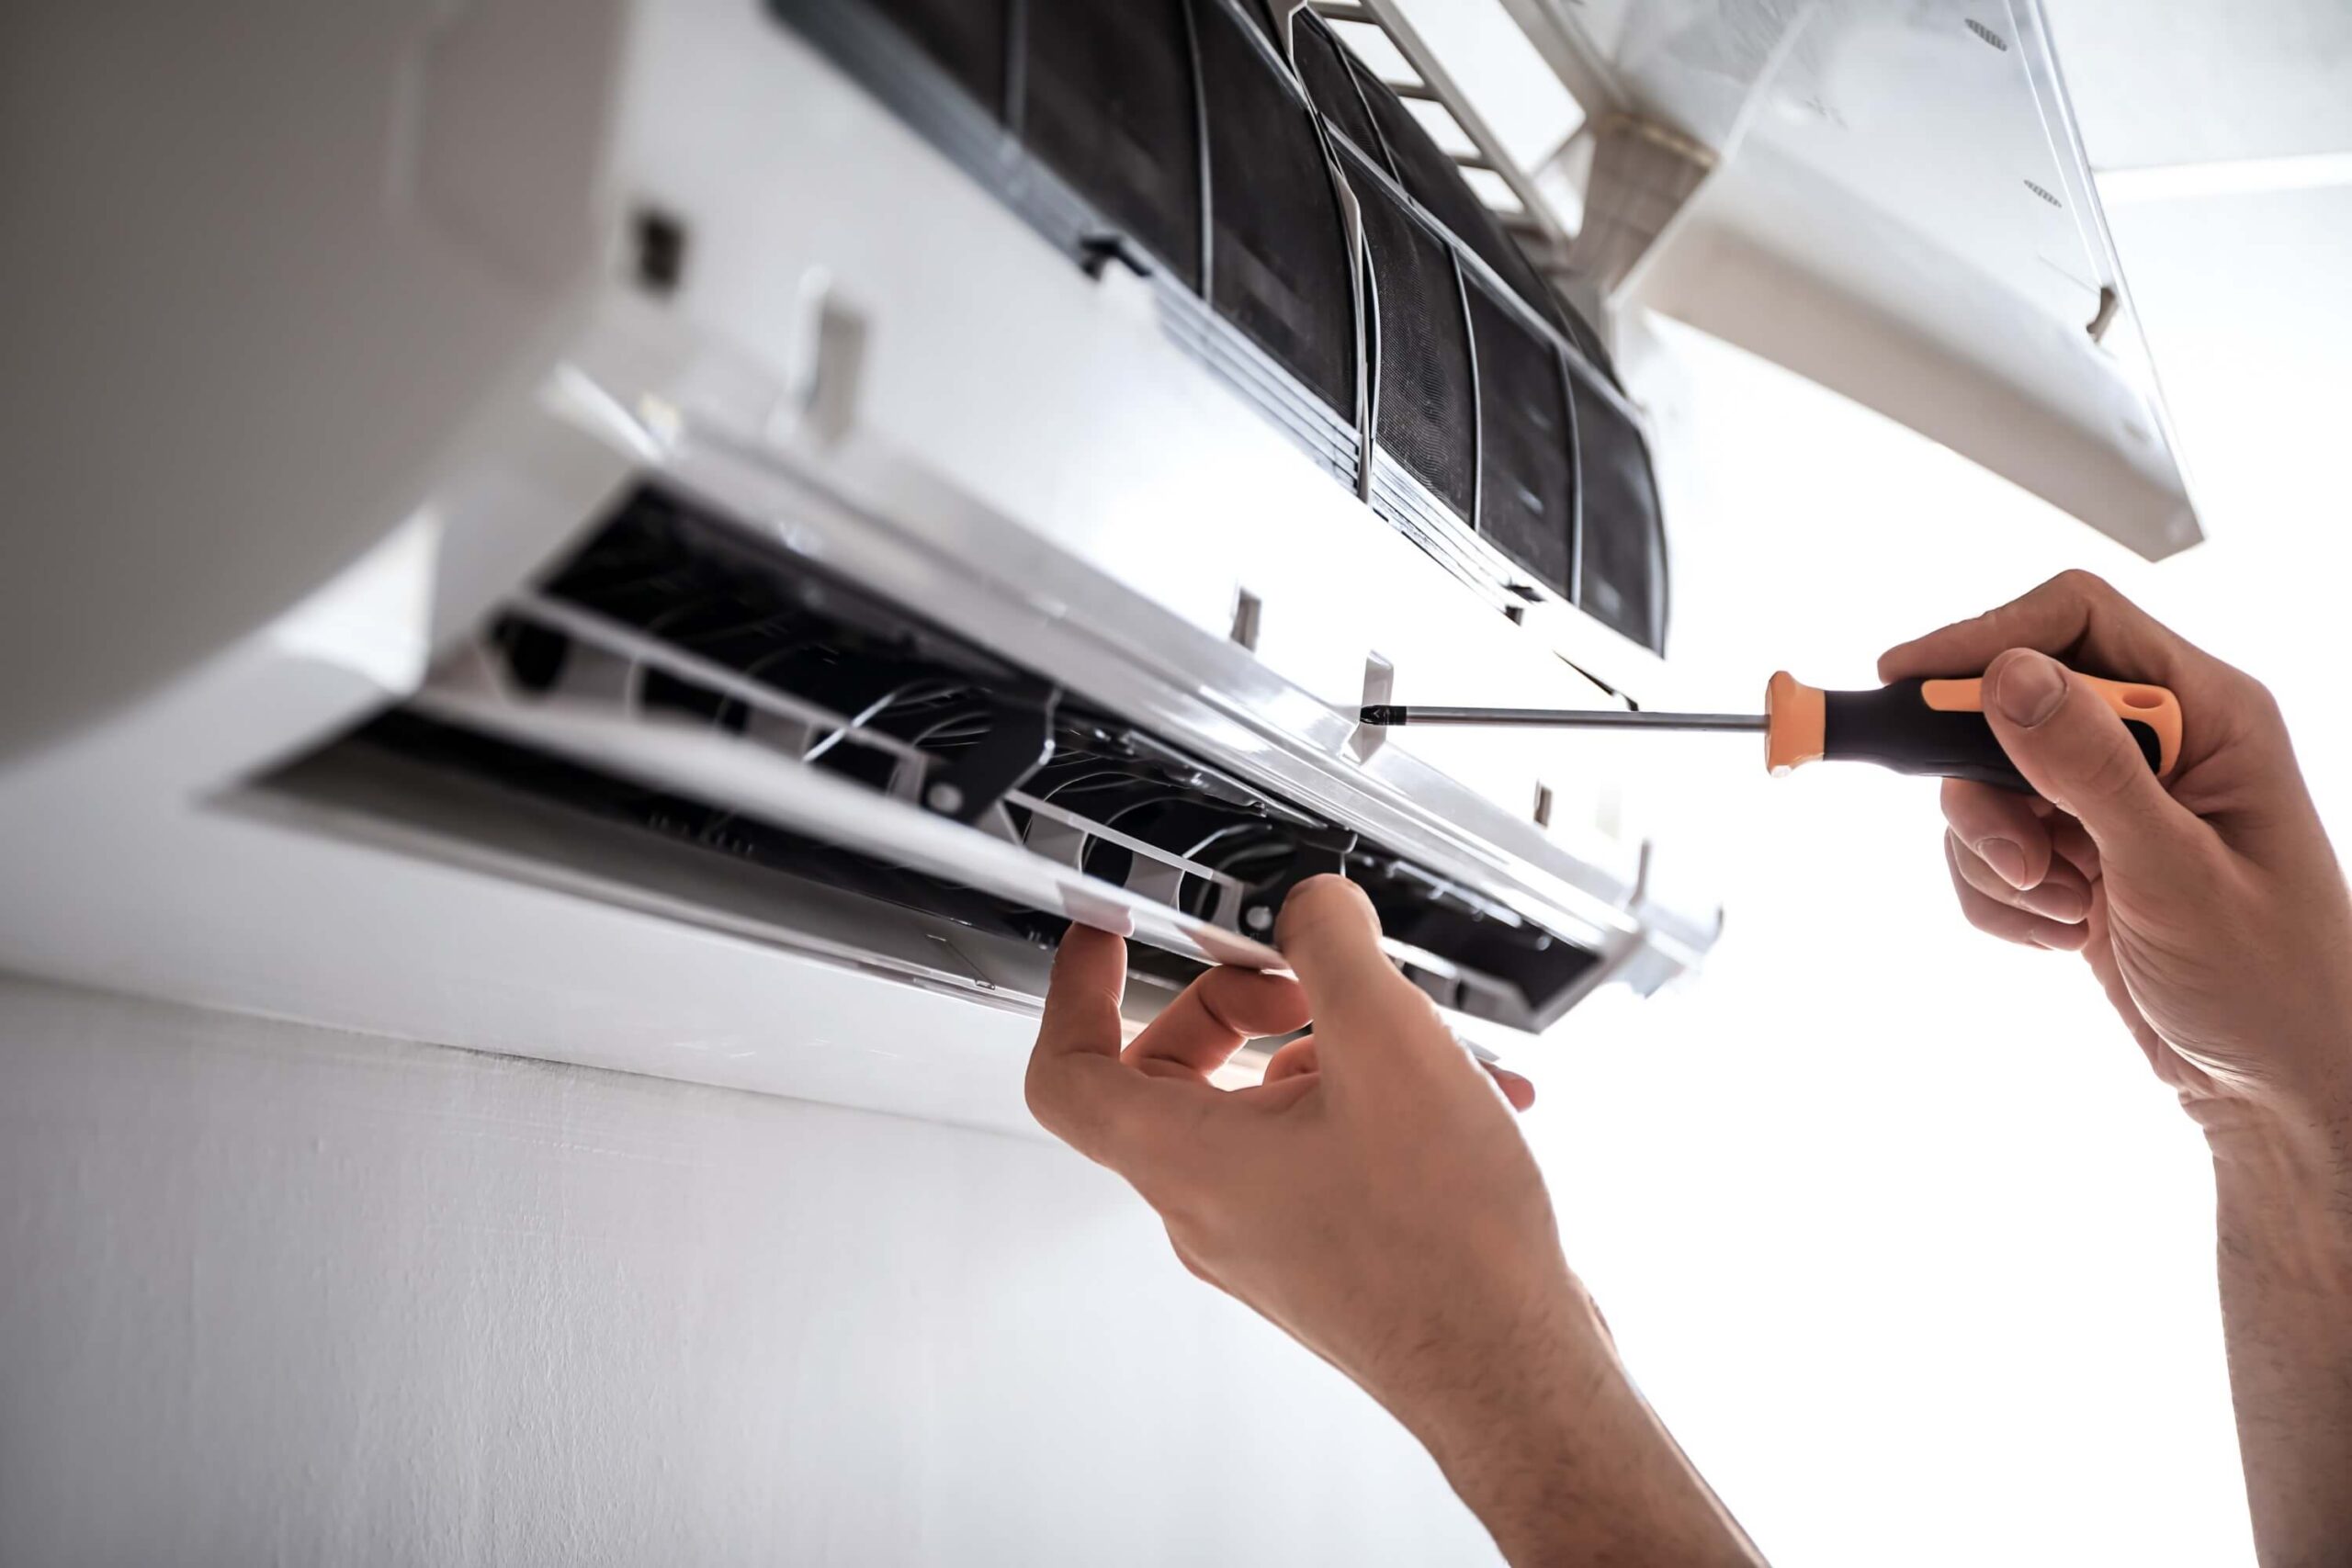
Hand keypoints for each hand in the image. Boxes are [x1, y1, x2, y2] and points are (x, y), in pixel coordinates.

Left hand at [1026, 877, 1759, 1564]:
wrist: (1515, 1373)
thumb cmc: (1446, 1248)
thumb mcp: (1388, 1045)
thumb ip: (1332, 946)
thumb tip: (1310, 906)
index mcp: (1187, 1160)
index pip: (1067, 1073)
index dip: (1075, 990)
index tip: (1107, 935)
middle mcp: (1209, 1208)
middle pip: (1170, 1075)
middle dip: (1237, 1003)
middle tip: (1302, 977)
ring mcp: (1265, 1238)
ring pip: (1258, 1110)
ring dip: (1325, 1050)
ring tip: (1412, 1040)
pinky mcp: (1321, 1253)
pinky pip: (1314, 1151)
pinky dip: (1370, 1104)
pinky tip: (1458, 1092)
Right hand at [1880, 571, 2351, 1131]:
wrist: (2282, 1093)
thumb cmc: (2272, 986)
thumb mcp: (2175, 874)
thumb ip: (2088, 770)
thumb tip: (2006, 675)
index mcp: (2209, 715)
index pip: (2076, 622)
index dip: (1985, 639)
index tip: (1904, 683)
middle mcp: (2160, 745)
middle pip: (2010, 707)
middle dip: (1988, 790)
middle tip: (2011, 857)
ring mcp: (2115, 803)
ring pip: (1987, 786)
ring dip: (1996, 858)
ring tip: (2062, 913)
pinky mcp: (2082, 858)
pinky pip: (1990, 850)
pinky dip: (2001, 899)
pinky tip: (2064, 937)